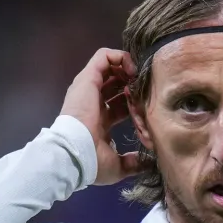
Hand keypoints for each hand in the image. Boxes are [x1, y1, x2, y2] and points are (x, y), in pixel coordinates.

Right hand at [60, 48, 143, 185]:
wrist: (75, 153)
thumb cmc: (92, 161)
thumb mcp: (116, 166)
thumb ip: (132, 163)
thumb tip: (145, 163)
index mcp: (99, 120)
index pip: (120, 104)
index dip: (135, 102)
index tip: (147, 108)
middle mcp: (93, 102)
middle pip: (115, 84)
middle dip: (132, 84)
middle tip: (145, 90)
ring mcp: (89, 88)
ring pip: (110, 67)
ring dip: (127, 67)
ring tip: (139, 77)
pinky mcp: (88, 77)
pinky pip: (103, 56)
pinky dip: (120, 57)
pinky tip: (132, 70)